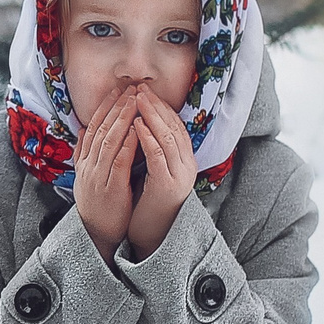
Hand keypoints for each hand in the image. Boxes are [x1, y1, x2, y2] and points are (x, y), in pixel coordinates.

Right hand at [71, 91, 137, 262]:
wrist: (95, 234)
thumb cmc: (97, 204)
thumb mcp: (87, 175)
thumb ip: (84, 152)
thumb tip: (83, 127)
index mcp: (84, 161)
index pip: (94, 127)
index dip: (105, 107)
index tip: (117, 90)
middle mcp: (88, 166)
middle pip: (101, 129)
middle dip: (116, 106)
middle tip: (129, 87)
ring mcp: (98, 177)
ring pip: (109, 141)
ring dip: (123, 119)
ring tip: (135, 101)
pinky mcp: (111, 189)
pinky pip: (119, 162)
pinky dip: (128, 144)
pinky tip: (137, 129)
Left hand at [123, 85, 195, 259]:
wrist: (153, 235)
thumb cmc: (149, 203)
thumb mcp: (155, 172)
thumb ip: (154, 151)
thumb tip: (143, 126)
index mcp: (184, 160)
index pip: (175, 126)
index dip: (161, 107)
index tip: (145, 91)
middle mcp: (186, 164)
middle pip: (173, 127)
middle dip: (156, 106)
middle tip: (140, 88)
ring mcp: (179, 174)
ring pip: (167, 137)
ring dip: (151, 115)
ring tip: (137, 99)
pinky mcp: (167, 185)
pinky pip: (158, 156)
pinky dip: (147, 137)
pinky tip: (136, 125)